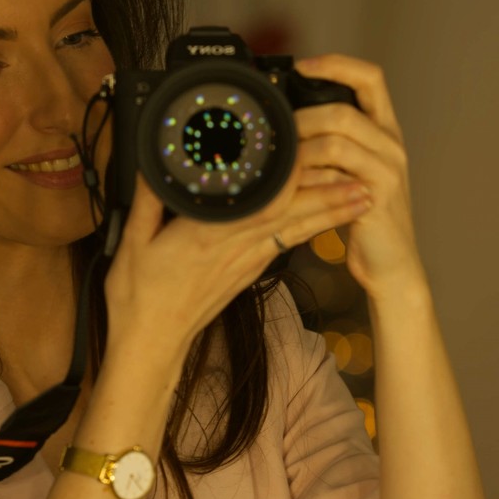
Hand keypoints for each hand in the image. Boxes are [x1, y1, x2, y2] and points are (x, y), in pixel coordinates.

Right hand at [101, 167, 372, 365]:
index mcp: (210, 234)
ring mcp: (249, 261)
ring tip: (365, 196)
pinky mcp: (251, 271)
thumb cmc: (140, 296)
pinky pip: (289, 242)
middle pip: (294, 214)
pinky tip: (331, 217)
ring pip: (298, 229)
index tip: (314, 155)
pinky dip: (313, 226)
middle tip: (366, 178)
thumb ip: (147, 198)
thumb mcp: (133, 241)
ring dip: (333, 212)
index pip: (262, 203)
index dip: (292, 179)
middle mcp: (238, 247)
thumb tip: (153, 162)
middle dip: (332, 196)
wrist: (152, 343)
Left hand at [289, 55, 426, 301]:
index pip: (371, 78)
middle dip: (303, 117)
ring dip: (302, 147)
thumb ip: (331, 146)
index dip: (337, 64)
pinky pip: (337, 169)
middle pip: (345, 108)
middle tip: (279, 133)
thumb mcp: (349, 173)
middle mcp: (392, 145)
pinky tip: (294, 183)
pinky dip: (310, 173)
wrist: (391, 264)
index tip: (303, 66)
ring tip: (283, 163)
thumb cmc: (364, 219)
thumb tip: (288, 124)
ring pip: (338, 136)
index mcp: (385, 132)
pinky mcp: (378, 194)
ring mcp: (389, 168)